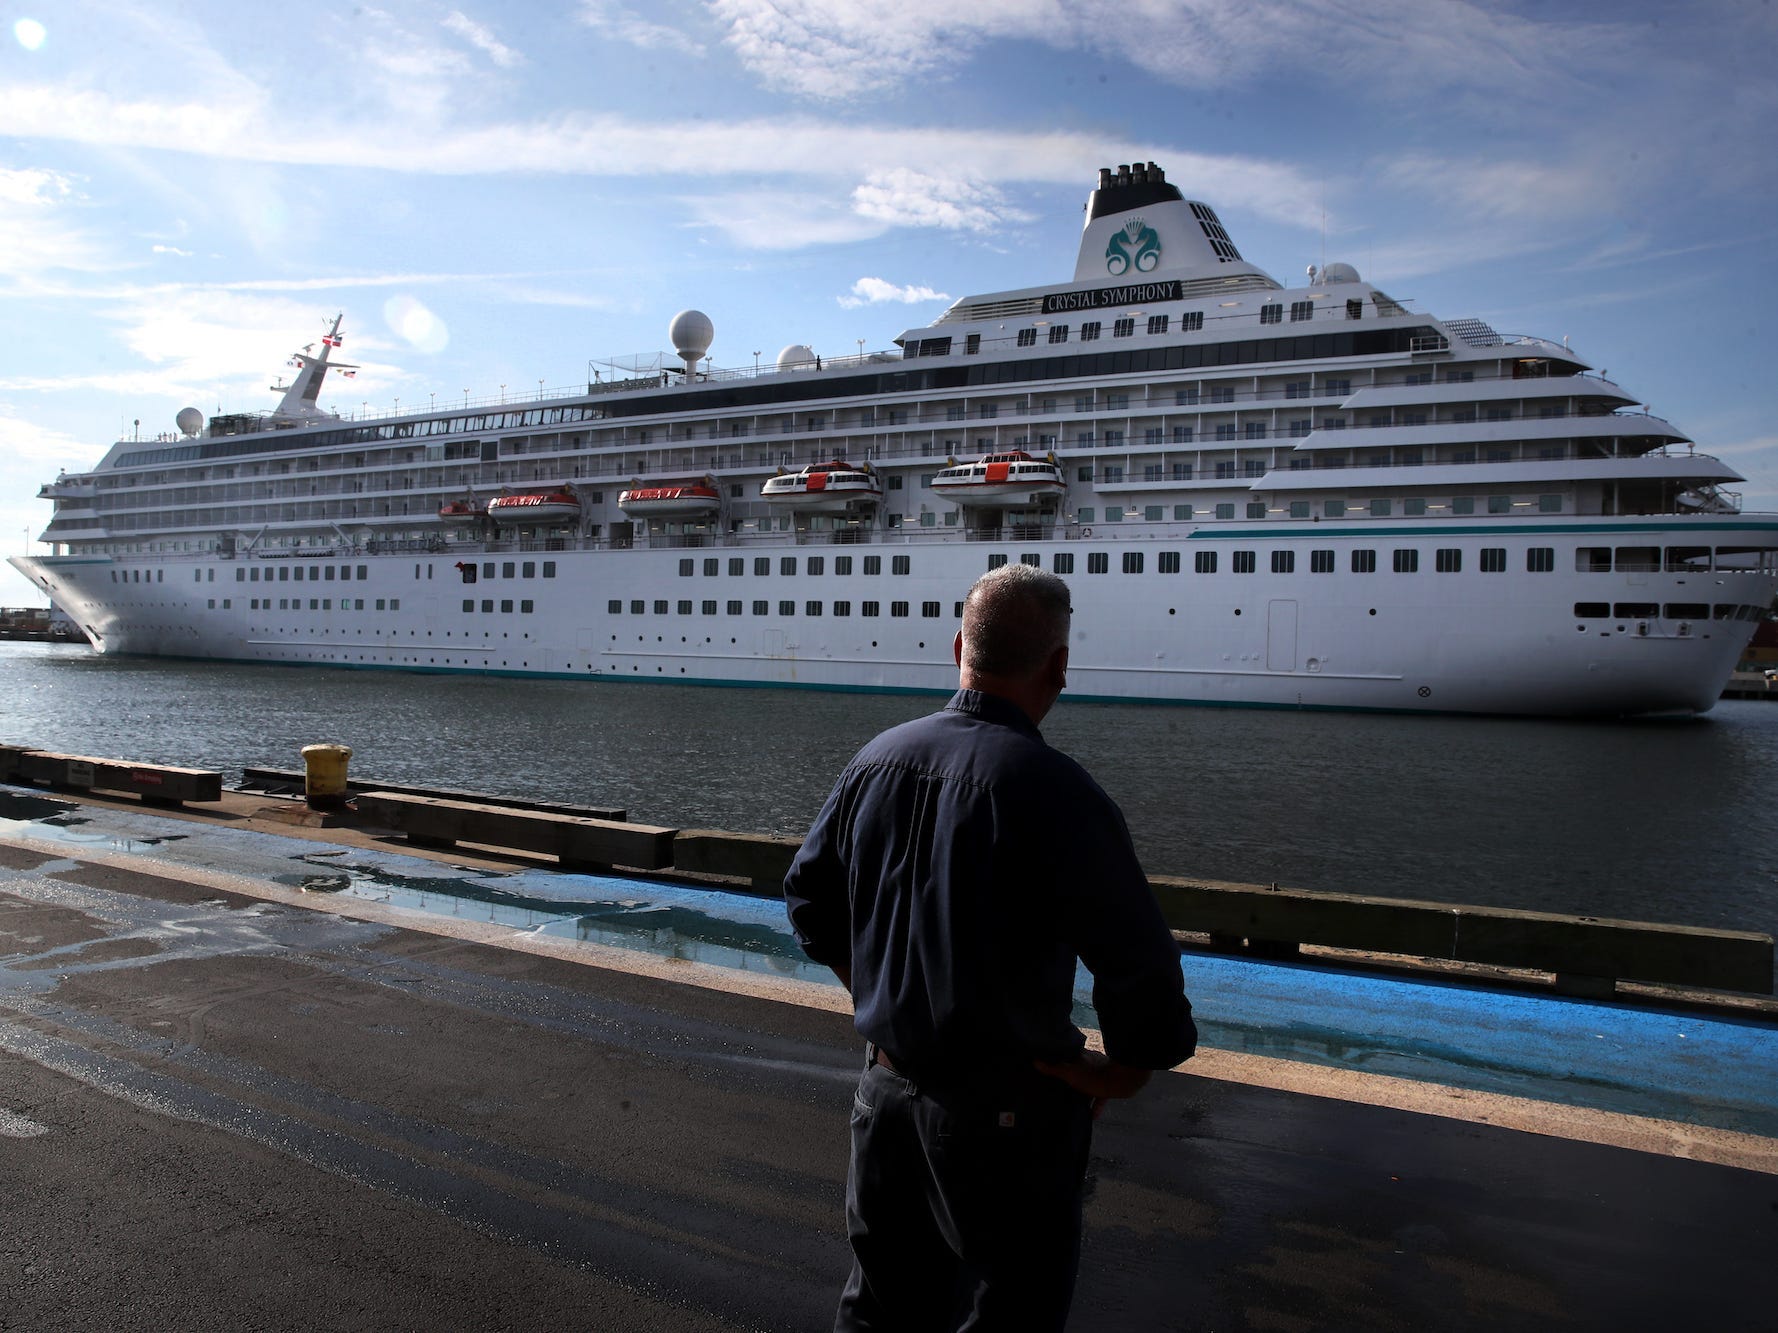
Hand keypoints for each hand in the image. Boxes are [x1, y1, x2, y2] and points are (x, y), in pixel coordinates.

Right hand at [1033, 1049, 1151, 1112]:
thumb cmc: (1093, 1075)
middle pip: (1076, 1071)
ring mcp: (1100, 1075)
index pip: (1066, 1057)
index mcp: (1079, 1057)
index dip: (1058, 1062)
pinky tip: (1092, 1117)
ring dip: (1083, 1094)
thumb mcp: (1070, 1073)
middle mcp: (1089, 1063)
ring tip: (1074, 1105)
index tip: (1049, 1070)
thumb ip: (1054, 1069)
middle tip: (1059, 1091)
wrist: (1122, 1081)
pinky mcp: (1109, 1086)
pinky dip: (1096, 1105)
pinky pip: (1100, 1097)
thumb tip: (1035, 1061)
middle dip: (1069, 1080)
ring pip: (1088, 1085)